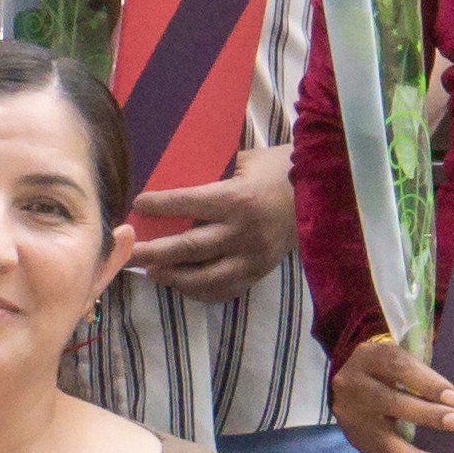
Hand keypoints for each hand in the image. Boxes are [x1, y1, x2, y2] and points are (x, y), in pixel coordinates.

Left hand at [125, 141, 298, 296]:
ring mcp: (254, 257)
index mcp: (239, 199)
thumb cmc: (279, 170)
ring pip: (206, 276)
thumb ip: (213, 172)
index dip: (160, 205)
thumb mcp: (245, 161)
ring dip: (174, 277)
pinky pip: (226, 290)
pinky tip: (182, 285)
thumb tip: (170, 175)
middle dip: (155, 251)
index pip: (190, 202)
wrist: (324, 194)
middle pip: (190, 247)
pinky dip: (201, 291)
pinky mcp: (260, 272)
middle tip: (129, 253)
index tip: (136, 205)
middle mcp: (245, 232)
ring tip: (152, 273)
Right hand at [331, 333, 453, 452]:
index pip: (398, 367)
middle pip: (390, 401)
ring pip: (381, 438)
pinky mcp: (354, 438)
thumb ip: (420, 373)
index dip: (426, 382)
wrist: (347, 378)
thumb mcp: (397, 357)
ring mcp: (352, 415)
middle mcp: (355, 385)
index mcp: (370, 357)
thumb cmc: (387, 368)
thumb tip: (453, 399)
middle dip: (425, 414)